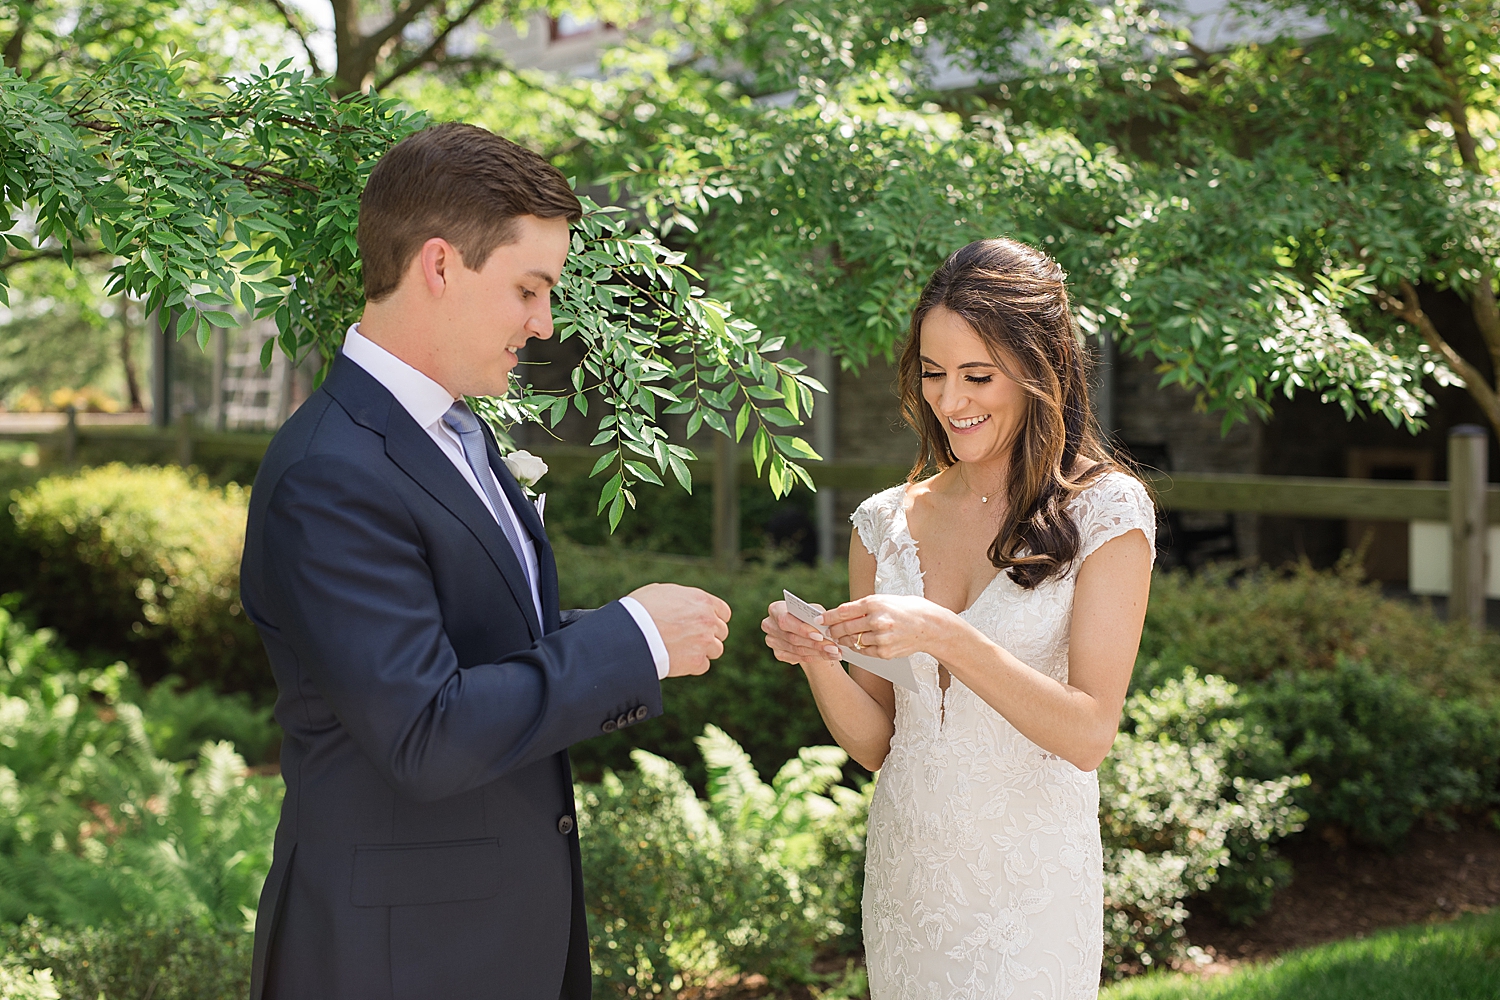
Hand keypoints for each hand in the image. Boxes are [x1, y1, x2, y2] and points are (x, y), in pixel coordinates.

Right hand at [627, 583, 730, 676]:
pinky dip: (693, 665)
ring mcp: (704, 641)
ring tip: (683, 650)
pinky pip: (703, 666)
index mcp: (702, 600)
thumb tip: (684, 604)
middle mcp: (708, 620)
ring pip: (716, 650)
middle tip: (691, 638)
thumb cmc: (640, 609)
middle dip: (709, 635)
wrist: (631, 632)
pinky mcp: (696, 661)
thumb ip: (682, 599)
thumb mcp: (663, 592)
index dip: (715, 618)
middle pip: (721, 632)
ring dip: (703, 650)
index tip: (706, 625)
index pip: (723, 612)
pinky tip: (678, 660)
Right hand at [762, 601, 842, 667]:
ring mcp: (772, 641)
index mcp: (775, 609)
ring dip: (818, 652)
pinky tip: (828, 656)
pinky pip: (797, 657)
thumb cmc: (811, 616)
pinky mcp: (778, 653)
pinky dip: (814, 657)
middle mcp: (769, 625)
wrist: (807, 629)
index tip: (820, 635)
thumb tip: (824, 625)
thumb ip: (817, 616)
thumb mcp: (815, 612)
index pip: (785, 621)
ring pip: (796, 650)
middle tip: (834, 647)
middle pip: (792, 638)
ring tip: (835, 653)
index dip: (802, 630)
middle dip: (815, 644)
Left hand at [820, 595, 954, 659]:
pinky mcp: (885, 652)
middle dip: (833, 631)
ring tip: (842, 638)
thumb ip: (864, 607)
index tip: (818, 620)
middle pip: (845, 628)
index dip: (828, 617)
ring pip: (853, 641)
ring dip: (845, 641)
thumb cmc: (906, 610)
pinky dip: (859, 648)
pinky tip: (858, 644)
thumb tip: (841, 613)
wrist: (930, 626)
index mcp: (875, 603)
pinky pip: (864, 651)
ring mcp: (881, 638)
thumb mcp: (885, 600)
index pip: (844, 611)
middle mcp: (877, 620)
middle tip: (827, 632)